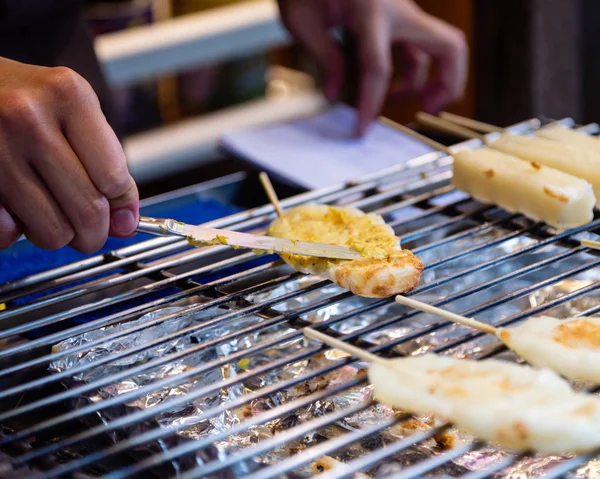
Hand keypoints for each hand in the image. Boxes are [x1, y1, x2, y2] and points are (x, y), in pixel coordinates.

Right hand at [0, 57, 138, 252]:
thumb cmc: (24, 99)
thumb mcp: (73, 112)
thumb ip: (106, 163)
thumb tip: (126, 222)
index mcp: (68, 96)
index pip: (114, 178)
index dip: (120, 205)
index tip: (118, 214)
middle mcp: (28, 117)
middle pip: (88, 210)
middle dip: (94, 232)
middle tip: (90, 228)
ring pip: (53, 231)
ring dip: (58, 233)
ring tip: (49, 209)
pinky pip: (8, 233)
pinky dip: (17, 231)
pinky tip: (15, 206)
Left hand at [277, 0, 467, 135]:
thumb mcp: (300, 17)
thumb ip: (323, 56)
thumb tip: (335, 94)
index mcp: (371, 9)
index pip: (378, 67)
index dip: (371, 104)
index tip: (361, 131)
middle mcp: (398, 9)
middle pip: (449, 47)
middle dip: (448, 84)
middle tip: (427, 110)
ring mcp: (403, 12)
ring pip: (440, 48)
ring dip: (432, 79)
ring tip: (405, 102)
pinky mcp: (399, 17)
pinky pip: (419, 48)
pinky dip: (414, 71)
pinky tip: (392, 88)